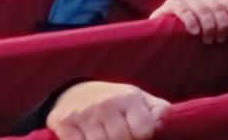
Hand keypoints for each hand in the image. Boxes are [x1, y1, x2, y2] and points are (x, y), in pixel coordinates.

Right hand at [47, 82, 170, 139]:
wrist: (76, 93)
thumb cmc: (115, 100)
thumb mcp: (139, 98)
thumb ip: (157, 109)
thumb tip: (162, 122)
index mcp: (129, 98)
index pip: (144, 130)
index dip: (143, 137)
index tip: (137, 134)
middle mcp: (107, 104)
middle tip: (121, 137)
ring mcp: (84, 114)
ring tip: (107, 137)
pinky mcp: (64, 124)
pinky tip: (88, 138)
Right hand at [152, 0, 227, 41]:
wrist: (159, 43)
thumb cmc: (189, 42)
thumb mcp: (209, 35)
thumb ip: (225, 31)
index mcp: (211, 1)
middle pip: (217, 5)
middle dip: (221, 24)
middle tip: (219, 40)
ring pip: (202, 7)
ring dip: (208, 24)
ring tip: (208, 40)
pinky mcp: (170, 5)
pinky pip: (182, 8)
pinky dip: (190, 19)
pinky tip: (194, 32)